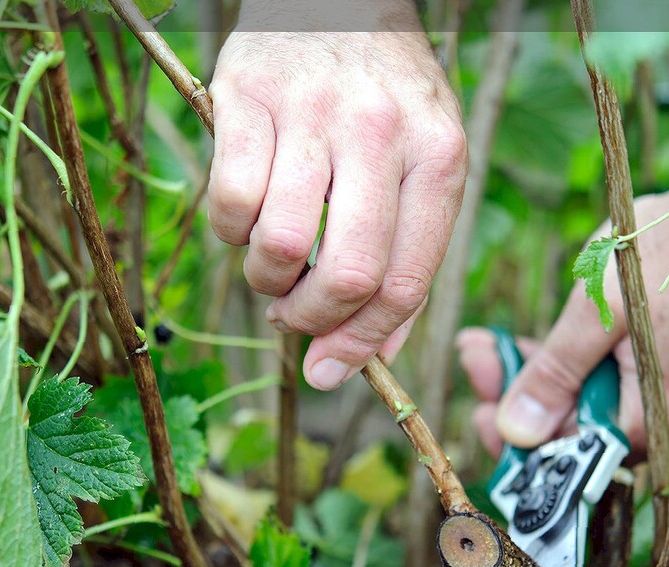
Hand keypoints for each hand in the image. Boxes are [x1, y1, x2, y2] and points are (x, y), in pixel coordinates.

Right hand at [207, 2, 466, 389]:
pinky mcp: (246, 95)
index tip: (329, 370)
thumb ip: (406, 255)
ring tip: (272, 261)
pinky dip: (229, 232)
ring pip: (279, 245)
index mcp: (440, 156)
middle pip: (347, 274)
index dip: (363, 344)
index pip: (405, 281)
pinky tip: (245, 216)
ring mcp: (312, 110)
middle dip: (312, 321)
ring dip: (265, 278)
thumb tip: (361, 359)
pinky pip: (228, 203)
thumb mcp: (424, 160)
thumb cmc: (385, 94)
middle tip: (294, 316)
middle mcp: (382, 131)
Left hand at [458, 173, 668, 456]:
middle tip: (476, 356)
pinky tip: (533, 343)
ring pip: (588, 404)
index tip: (476, 410)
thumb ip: (556, 375)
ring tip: (489, 343)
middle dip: (520, 395)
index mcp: (654, 420)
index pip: (571, 453)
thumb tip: (514, 433)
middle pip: (576, 429)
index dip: (518, 436)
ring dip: (539, 376)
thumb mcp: (598, 309)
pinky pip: (610, 384)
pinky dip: (571, 365)